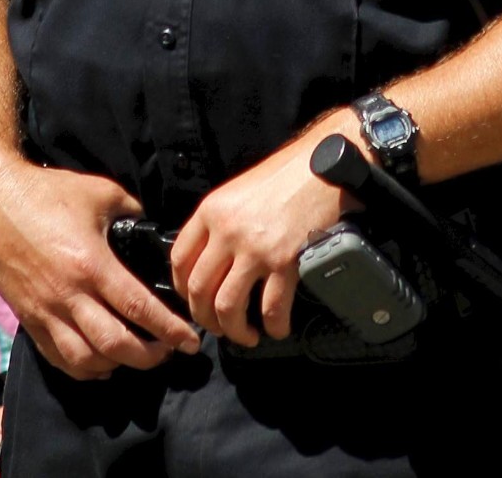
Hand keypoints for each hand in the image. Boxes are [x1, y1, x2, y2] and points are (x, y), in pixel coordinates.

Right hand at [0, 160, 199, 380]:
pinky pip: (58, 358)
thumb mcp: (100, 191)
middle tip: (168, 352)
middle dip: (150, 357)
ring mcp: (45, 310)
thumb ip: (132, 211)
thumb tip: (152, 228)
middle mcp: (68, 294)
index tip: (190, 341)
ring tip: (135, 356)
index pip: (138, 309)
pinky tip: (100, 361)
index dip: (170, 330)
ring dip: (117, 365)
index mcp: (90, 263)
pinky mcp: (28, 317)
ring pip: (86, 360)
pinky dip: (83, 368)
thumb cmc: (46, 192)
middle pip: (116, 345)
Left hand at [170, 114, 355, 345]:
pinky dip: (274, 327)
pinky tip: (278, 328)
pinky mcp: (285, 261)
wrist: (322, 166)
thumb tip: (210, 261)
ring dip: (234, 331)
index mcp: (211, 211)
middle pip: (199, 290)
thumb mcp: (237, 193)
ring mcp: (255, 247)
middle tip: (220, 328)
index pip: (179, 260)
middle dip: (206, 319)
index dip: (182, 290)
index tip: (194, 302)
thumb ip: (219, 223)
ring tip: (246, 335)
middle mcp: (227, 230)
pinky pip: (271, 309)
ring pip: (227, 306)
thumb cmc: (284, 177)